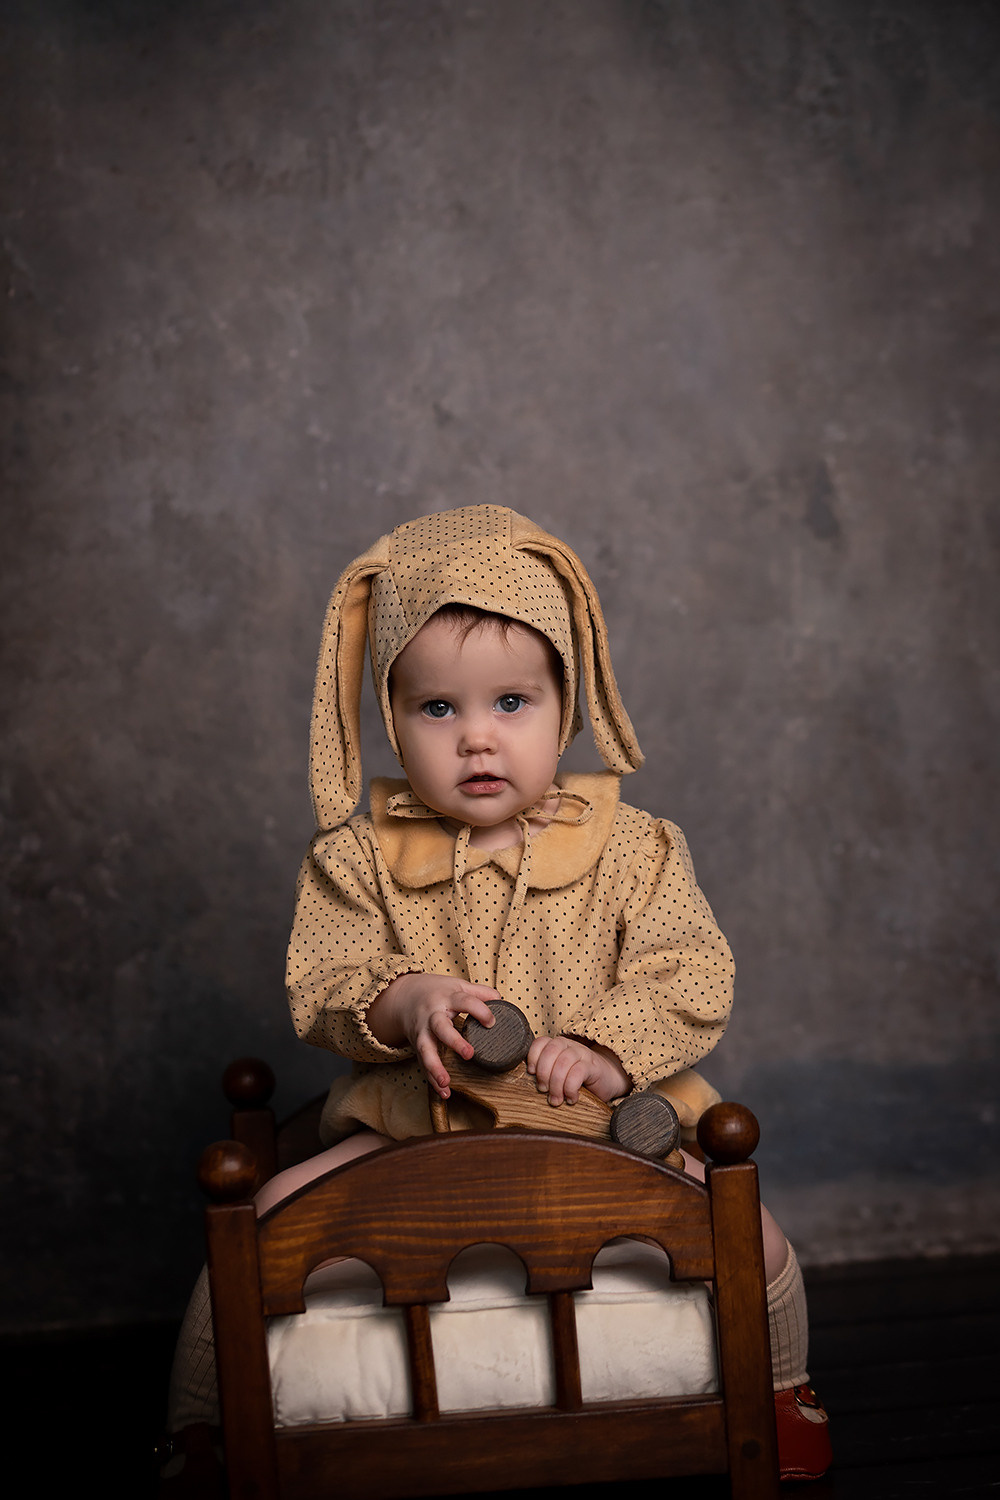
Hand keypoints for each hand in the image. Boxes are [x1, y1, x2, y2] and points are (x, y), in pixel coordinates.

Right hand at [367, 973, 497, 1098]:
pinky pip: (424, 1064)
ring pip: (426, 1050)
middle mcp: (432, 1015)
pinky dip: (432, 1080)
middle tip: (469, 1054)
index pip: (464, 1002)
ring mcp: (423, 1032)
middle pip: (441, 1028)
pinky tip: (444, 1093)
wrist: (404, 997)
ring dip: (435, 1067)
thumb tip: (500, 999)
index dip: (480, 1011)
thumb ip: (479, 992)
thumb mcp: (457, 986)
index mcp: (446, 998)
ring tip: (446, 1082)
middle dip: (454, 1041)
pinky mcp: (418, 1046)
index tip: (492, 1022)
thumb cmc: (436, 992)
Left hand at [525, 1035, 630, 1106]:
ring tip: (557, 1100)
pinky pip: (578, 1072)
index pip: (540, 1042)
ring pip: (563, 1062)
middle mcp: (569, 1046)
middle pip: (550, 1051)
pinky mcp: (593, 1066)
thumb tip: (525, 1085)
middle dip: (543, 1073)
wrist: (607, 1080)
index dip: (533, 1057)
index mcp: (557, 1046)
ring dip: (556, 1084)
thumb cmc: (578, 1080)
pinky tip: (571, 1098)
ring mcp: (582, 1054)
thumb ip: (545, 1074)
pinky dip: (571, 1088)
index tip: (531, 1073)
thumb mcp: (558, 1075)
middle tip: (544, 1091)